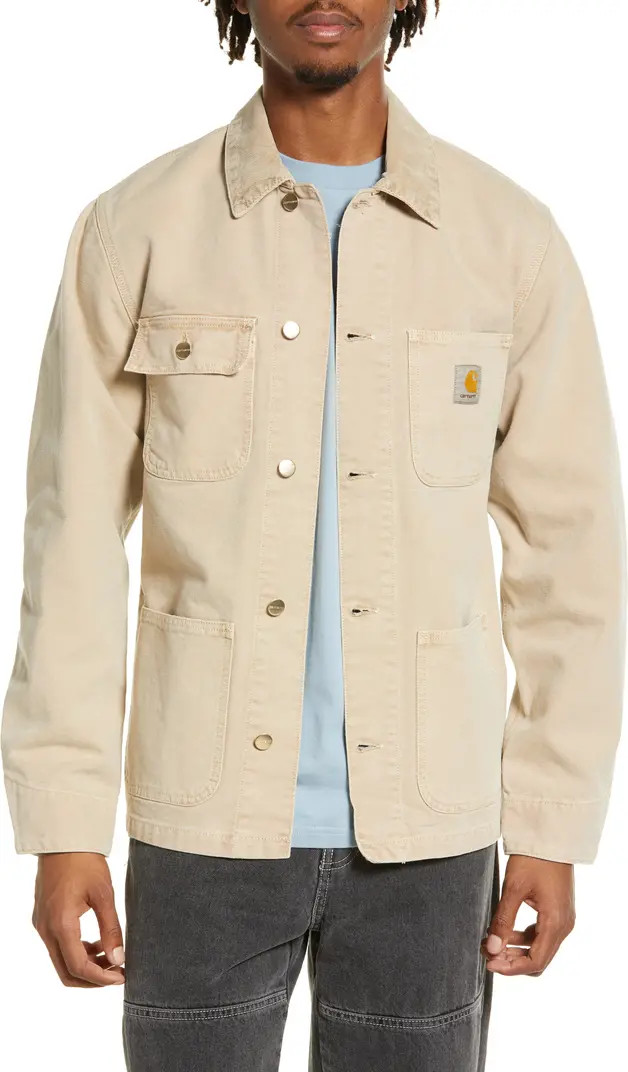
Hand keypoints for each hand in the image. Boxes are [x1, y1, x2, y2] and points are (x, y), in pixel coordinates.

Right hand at [32, 852, 124, 986]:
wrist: (63, 839)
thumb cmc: (84, 862)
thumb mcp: (103, 894)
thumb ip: (111, 929)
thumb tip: (119, 959)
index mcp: (61, 924)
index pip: (78, 967)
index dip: (101, 978)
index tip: (122, 977)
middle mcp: (46, 929)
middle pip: (66, 972)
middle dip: (93, 979)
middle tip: (118, 974)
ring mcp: (42, 925)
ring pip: (61, 961)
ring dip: (86, 966)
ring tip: (112, 957)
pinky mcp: (44, 918)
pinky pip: (58, 946)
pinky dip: (77, 952)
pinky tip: (97, 944)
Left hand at [482, 854, 574, 975]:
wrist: (551, 836)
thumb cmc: (534, 858)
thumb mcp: (514, 888)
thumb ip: (503, 920)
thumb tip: (491, 948)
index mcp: (556, 923)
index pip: (536, 961)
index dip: (511, 968)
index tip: (489, 963)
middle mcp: (564, 926)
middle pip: (539, 959)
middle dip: (512, 961)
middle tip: (487, 953)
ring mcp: (563, 919)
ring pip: (540, 948)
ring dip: (517, 950)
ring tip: (491, 943)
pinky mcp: (558, 912)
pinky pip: (542, 935)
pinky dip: (524, 938)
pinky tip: (505, 932)